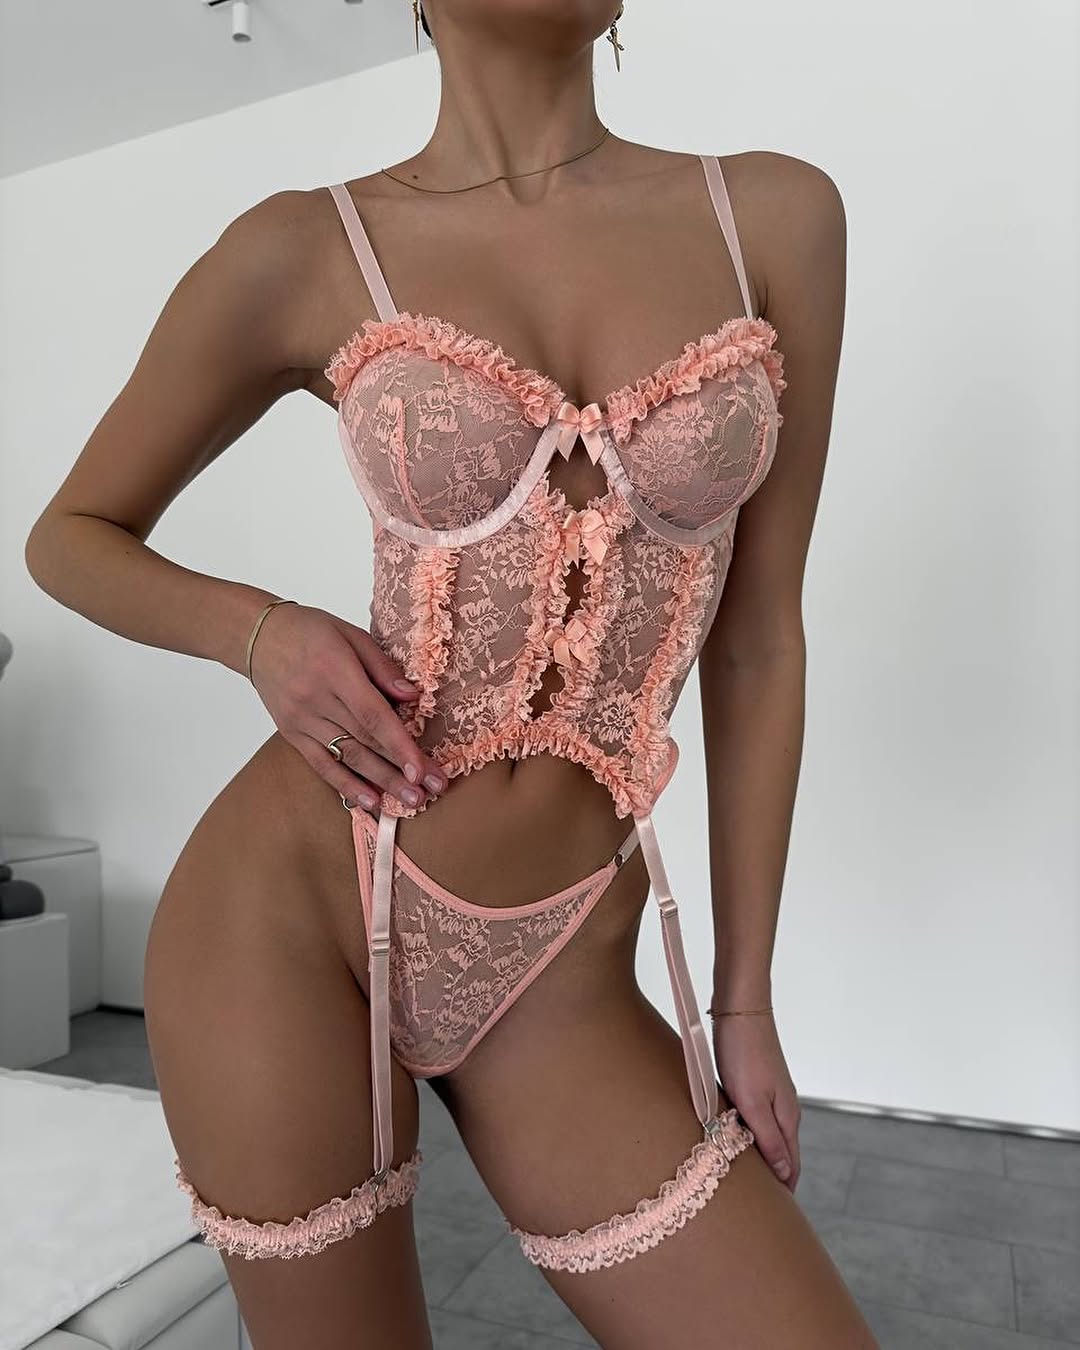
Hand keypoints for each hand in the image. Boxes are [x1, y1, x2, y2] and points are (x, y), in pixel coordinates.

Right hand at [247, 601, 447, 812]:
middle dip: (401, 770)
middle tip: (432, 790)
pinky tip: (370, 802)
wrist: (258, 637)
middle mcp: (316, 699)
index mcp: (335, 670)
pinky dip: (346, 786)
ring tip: (410, 801)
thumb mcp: (352, 634)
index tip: (423, 770)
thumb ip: (383, 667)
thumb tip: (413, 697)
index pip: (373, 715)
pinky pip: (321, 765)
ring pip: (347, 757)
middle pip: (365, 741)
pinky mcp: (291, 734)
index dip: (399, 745)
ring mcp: (301, 720)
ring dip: (381, 783)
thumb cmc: (310, 631)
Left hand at [712, 1010, 800, 1192]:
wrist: (741, 1009)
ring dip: (760, 1158)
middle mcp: (784, 1109)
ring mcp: (772, 1095)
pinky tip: (735, 1141)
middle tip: (755, 1207)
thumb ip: (767, 1137)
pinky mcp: (758, 1083)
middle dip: (773, 1180)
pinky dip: (750, 1137)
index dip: (782, 1192)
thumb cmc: (743, 1052)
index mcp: (787, 1117)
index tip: (772, 1218)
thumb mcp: (752, 1100)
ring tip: (744, 1181)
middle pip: (782, 1154)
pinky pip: (758, 1120)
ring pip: (769, 1137)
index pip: (790, 1166)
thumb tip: (783, 1173)